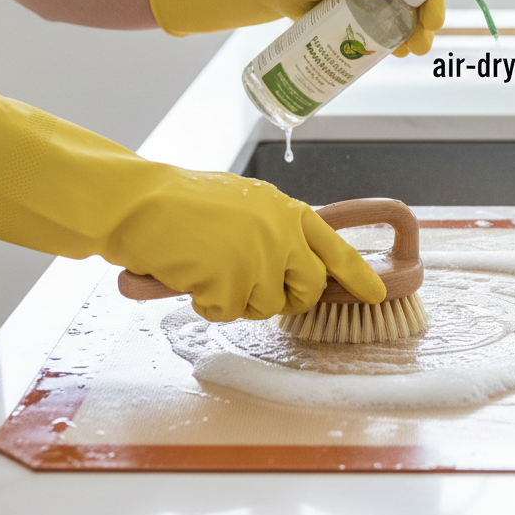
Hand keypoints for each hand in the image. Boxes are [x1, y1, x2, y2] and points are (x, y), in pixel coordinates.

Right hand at [0, 93, 385, 321]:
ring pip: (264, 306)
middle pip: (306, 289)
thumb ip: (272, 232)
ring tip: (205, 268)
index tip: (376, 293)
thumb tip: (293, 270)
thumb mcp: (242, 206)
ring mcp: (258, 256)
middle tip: (247, 285)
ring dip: (234, 297)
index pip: (334, 246)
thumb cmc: (181, 204)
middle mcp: (280, 231)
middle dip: (284, 297)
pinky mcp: (232, 279)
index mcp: (285, 210)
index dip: (357, 274)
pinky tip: (189, 276)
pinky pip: (226, 312)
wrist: (138, 201)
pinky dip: (204, 303)